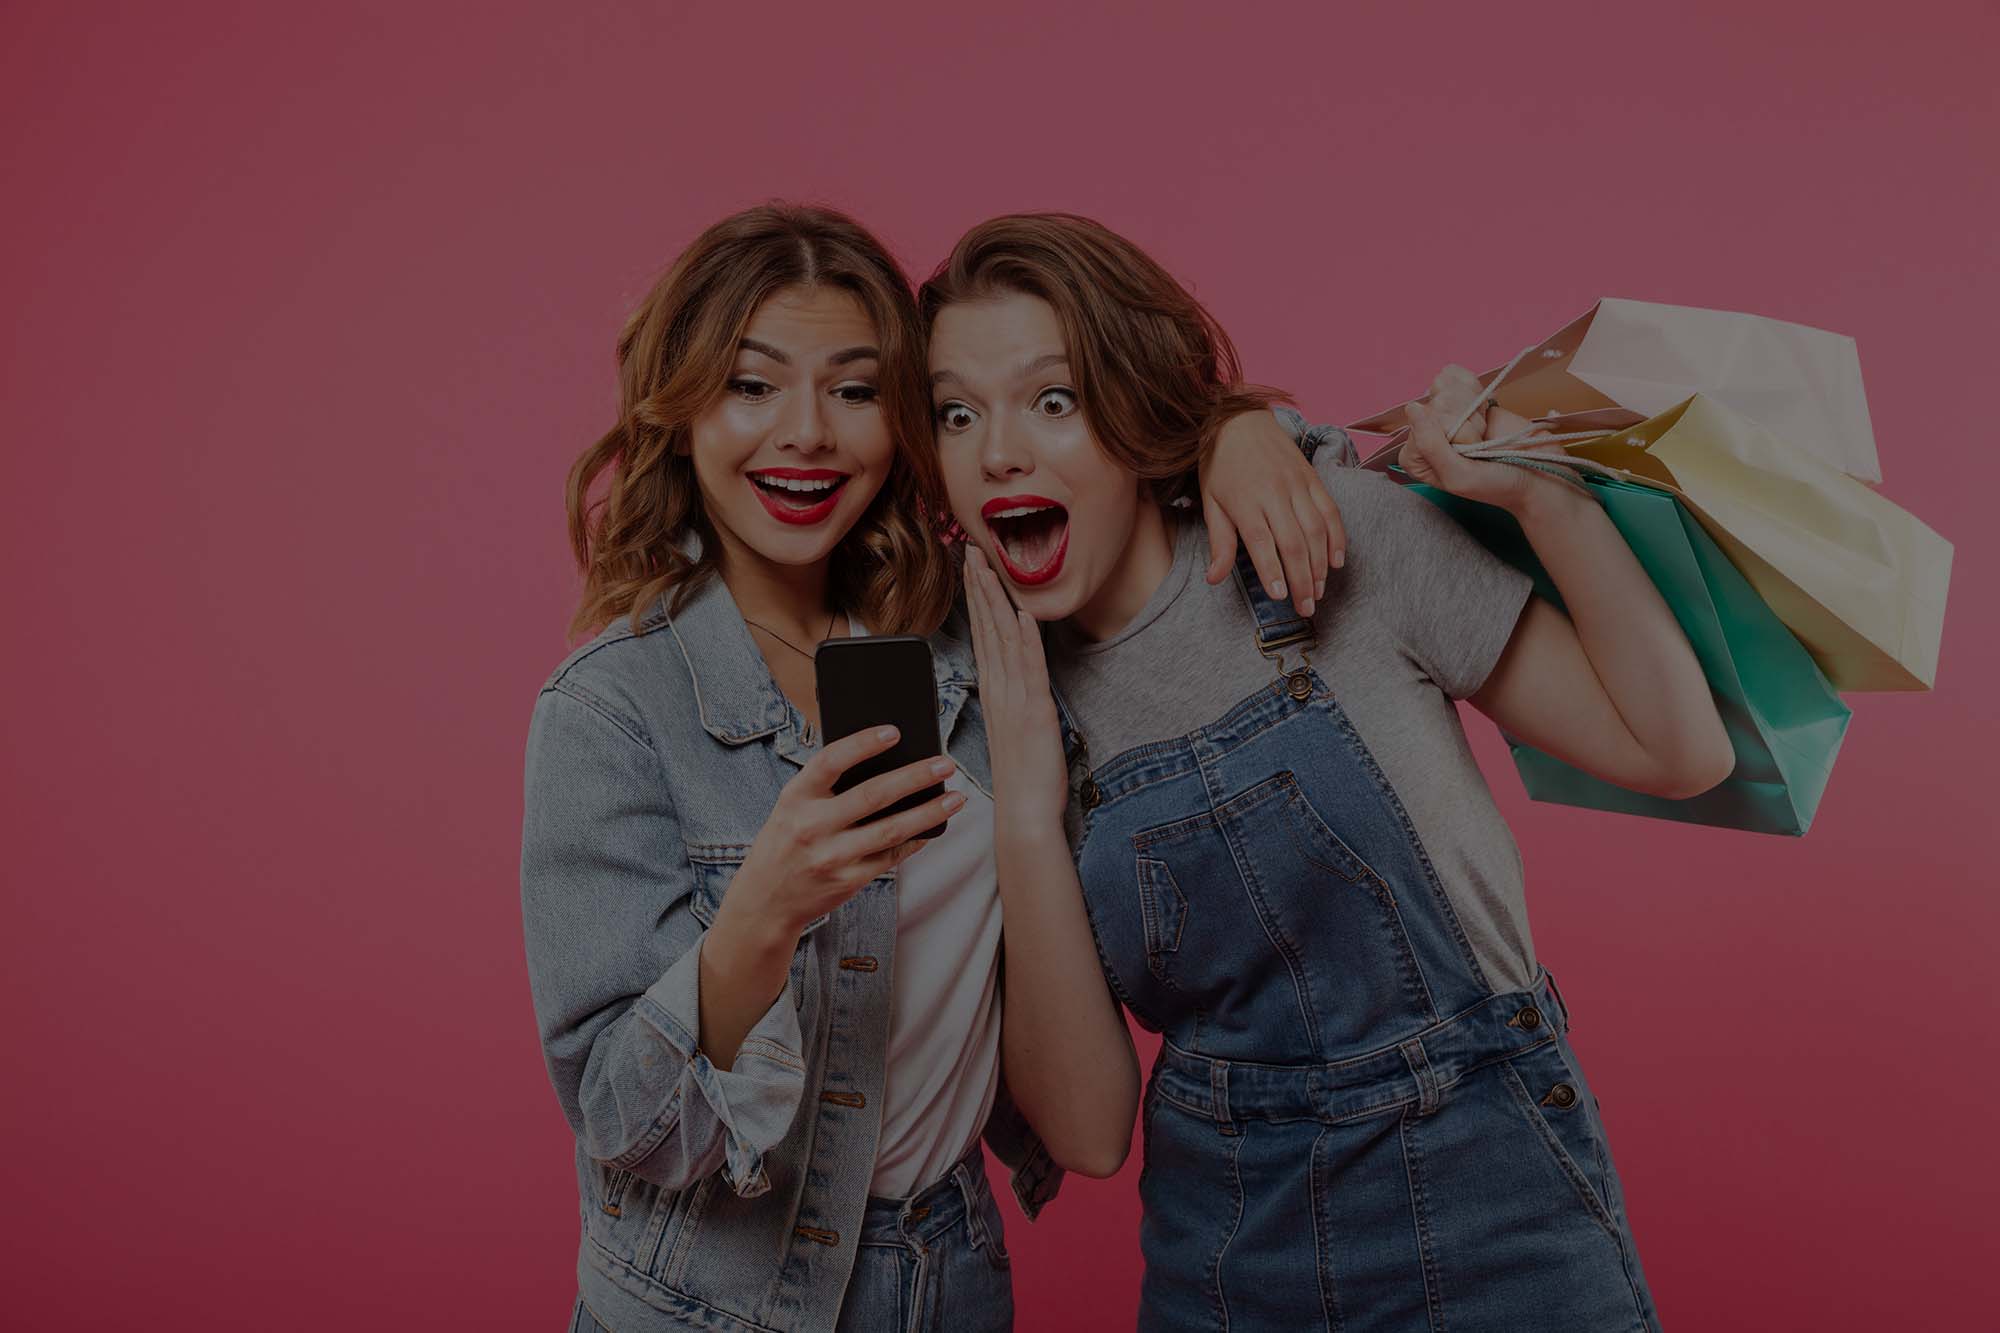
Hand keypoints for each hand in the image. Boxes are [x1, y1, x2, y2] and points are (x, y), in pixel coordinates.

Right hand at [720, 727, 966, 942]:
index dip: (863, 744)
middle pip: (873, 795)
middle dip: (915, 777)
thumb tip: (885, 761)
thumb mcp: (791, 807)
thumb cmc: (786, 841)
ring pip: (891, 830)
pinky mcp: (848, 880)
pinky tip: (933, 828)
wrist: (765, 901)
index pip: (831, 761)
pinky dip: (915, 840)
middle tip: (945, 764)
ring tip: (955, 798)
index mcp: (795, 798)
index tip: (895, 731)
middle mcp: (812, 826)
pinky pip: (891, 856)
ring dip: (929, 812)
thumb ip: (825, 786)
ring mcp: (831, 856)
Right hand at [964, 544, 1069, 831]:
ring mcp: (1014, 700)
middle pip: (985, 629)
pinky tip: (1019, 612)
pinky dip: (1024, 639)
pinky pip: (1028, 668)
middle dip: (978, 587)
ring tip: (986, 566)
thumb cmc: (1024, 780)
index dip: (976, 601)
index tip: (970, 571)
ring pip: (1002, 639)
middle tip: (969, 551)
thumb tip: (1017, 687)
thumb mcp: (1016, 733)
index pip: (982, 637)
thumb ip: (1014, 704)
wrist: (1024, 815)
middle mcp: (999, 692)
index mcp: (994, 694)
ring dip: (995, 600)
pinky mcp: (1034, 712)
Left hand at [1198, 409, 1345, 617]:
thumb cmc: (1219, 464)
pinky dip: (1337, 537)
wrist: (1238, 418)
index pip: (1263, 543)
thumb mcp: (1210, 502)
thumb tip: (1214, 579)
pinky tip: (1336, 561)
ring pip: (1316, 529)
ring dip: (1320, 564)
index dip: (1274, 571)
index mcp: (1245, 501)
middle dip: (1303, 579)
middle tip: (1305, 608)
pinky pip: (1330, 511)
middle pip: (1294, 542)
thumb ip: (1219, 543)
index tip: (1282, 597)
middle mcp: (1274, 493)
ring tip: (1319, 592)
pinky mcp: (1312, 478)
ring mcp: (1297, 484)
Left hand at [1401, 365, 1569, 514]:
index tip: (1470, 450)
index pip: (1422, 422)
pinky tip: (1484, 412)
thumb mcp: (1458, 475)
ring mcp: (1443, 414)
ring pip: (1447, 388)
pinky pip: (1458, 377)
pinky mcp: (1462, 399)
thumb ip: (1430, 445)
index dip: (1453, 432)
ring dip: (1473, 410)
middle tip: (1480, 444)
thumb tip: (1412, 408)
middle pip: (1436, 403)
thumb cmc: (1495, 484)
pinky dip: (1476, 391)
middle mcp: (1425, 433)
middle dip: (1467, 423)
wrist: (1532, 474)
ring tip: (1484, 433)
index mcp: (1415, 456)